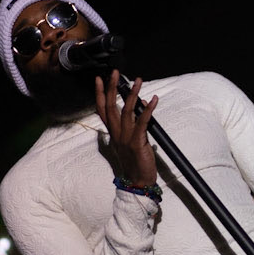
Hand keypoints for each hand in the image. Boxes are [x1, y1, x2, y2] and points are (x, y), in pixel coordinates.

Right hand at [94, 71, 158, 187]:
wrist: (138, 182)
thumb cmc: (137, 161)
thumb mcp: (133, 140)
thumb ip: (136, 123)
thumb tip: (142, 104)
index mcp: (113, 133)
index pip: (102, 110)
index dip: (100, 94)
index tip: (99, 79)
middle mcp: (117, 134)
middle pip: (110, 107)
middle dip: (111, 88)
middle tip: (114, 73)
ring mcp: (125, 138)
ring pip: (126, 111)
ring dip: (132, 94)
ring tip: (138, 81)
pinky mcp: (137, 142)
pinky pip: (142, 122)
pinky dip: (148, 109)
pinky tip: (154, 99)